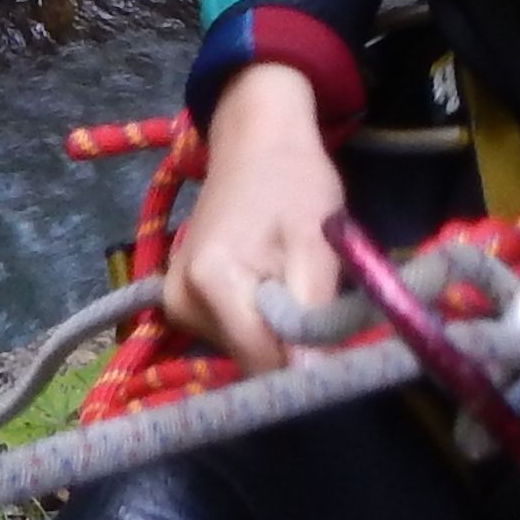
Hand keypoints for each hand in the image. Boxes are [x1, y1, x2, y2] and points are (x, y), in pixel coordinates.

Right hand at [162, 66, 349, 373]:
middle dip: (293, 346)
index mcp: (210, 284)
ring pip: (245, 350)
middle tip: (322, 301)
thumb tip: (312, 383)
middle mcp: (182, 301)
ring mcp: (178, 302)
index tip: (341, 355)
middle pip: (251, 361)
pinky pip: (234, 333)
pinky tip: (275, 285)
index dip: (304, 369)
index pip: (261, 364)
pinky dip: (262, 321)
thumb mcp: (315, 242)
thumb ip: (311, 314)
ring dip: (279, 332)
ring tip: (298, 284)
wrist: (256, 137)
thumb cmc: (293, 180)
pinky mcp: (183, 301)